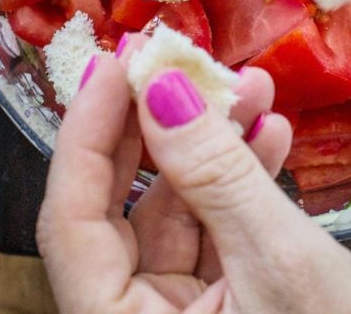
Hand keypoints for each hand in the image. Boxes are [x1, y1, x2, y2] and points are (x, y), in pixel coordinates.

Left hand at [36, 41, 350, 313]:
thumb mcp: (278, 261)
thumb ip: (216, 177)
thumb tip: (163, 94)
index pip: (72, 222)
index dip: (85, 135)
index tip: (115, 66)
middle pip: (119, 210)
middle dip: (156, 127)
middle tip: (177, 61)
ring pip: (175, 212)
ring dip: (212, 144)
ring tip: (250, 87)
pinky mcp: (226, 306)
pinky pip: (217, 229)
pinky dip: (242, 179)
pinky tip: (270, 135)